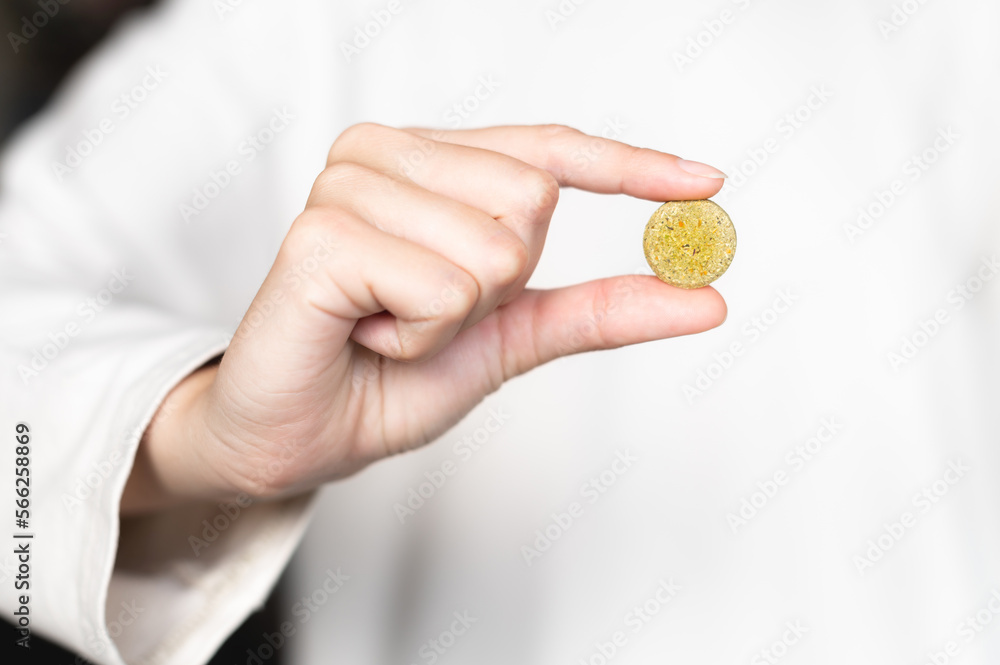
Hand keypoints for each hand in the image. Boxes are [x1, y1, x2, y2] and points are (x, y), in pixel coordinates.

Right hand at [123, 124, 727, 511]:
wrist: (298, 436)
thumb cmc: (387, 377)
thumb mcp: (510, 337)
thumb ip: (598, 309)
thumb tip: (704, 296)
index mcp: (426, 162)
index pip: (547, 148)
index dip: (629, 166)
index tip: (706, 183)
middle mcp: (383, 153)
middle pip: (533, 199)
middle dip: (498, 284)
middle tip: (423, 311)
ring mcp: (347, 185)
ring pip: (496, 248)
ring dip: (454, 318)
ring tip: (388, 324)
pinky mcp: (321, 234)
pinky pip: (444, 287)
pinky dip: (419, 335)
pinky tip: (364, 332)